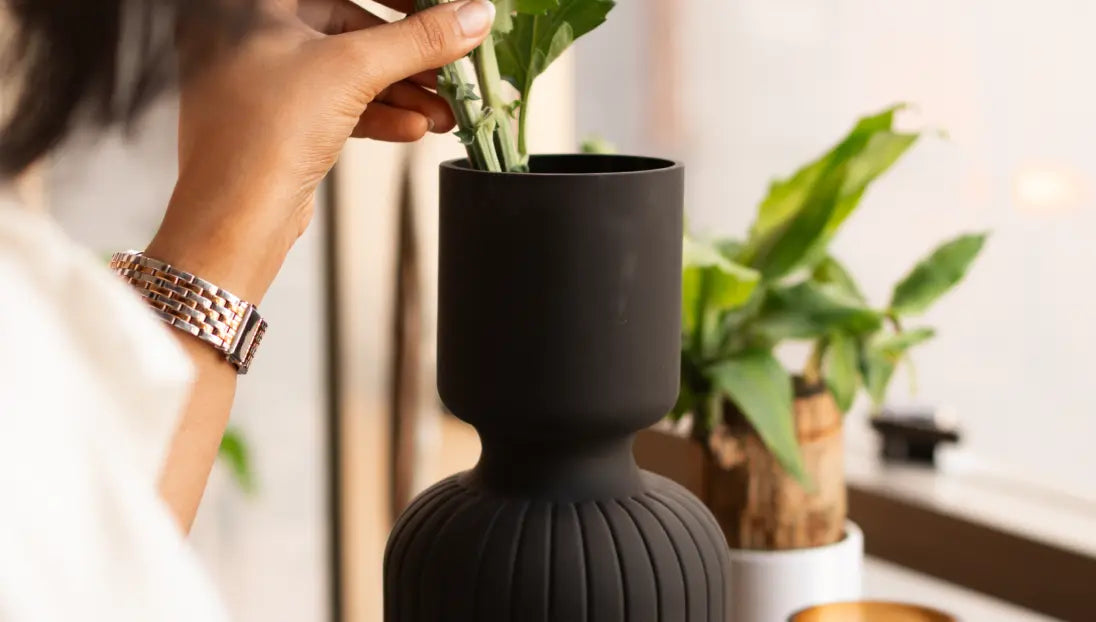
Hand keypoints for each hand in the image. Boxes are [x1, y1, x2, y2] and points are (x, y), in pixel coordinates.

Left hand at [147, 0, 494, 302]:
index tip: (439, 7)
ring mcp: (270, 84)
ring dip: (403, 93)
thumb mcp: (352, 70)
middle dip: (409, 57)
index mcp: (259, 6)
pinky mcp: (284, 124)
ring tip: (444, 111)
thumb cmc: (261, 134)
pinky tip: (415, 128)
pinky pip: (342, 108)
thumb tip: (472, 15)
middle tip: (450, 67)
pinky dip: (381, 116)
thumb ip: (418, 40)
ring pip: (352, 75)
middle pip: (353, 31)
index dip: (399, 0)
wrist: (234, 219)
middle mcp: (258, 37)